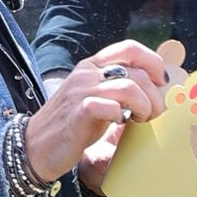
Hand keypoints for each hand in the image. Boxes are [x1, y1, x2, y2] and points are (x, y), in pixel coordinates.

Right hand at [23, 40, 172, 187]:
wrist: (36, 147)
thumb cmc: (73, 126)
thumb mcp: (98, 100)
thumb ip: (119, 90)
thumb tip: (156, 91)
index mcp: (93, 66)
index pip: (130, 48)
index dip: (153, 63)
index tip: (161, 85)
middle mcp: (87, 73)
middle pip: (137, 73)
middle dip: (155, 96)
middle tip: (153, 115)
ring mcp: (81, 91)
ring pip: (129, 88)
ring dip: (144, 107)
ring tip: (141, 120)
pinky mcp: (77, 112)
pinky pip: (110, 106)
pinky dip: (121, 116)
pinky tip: (119, 124)